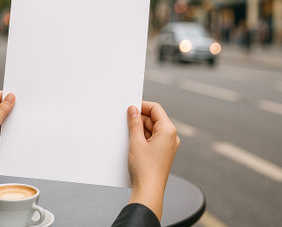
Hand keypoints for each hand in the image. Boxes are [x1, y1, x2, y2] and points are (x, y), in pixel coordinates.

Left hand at [0, 91, 14, 182]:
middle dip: (11, 108)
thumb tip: (10, 97)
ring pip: (5, 116)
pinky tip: (15, 130)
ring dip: (11, 119)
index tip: (18, 99)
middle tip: (20, 110)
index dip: (7, 97)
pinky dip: (11, 127)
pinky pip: (5, 126)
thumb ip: (2, 110)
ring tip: (17, 122)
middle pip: (2, 105)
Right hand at [127, 101, 179, 219]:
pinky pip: (152, 139)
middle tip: (125, 121)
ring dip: (139, 129)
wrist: (148, 190)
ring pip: (152, 129)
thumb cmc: (145, 169)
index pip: (155, 109)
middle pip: (154, 119)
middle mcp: (171, 137)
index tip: (130, 107)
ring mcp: (167, 145)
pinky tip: (132, 142)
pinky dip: (142, 138)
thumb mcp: (136, 141)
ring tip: (128, 135)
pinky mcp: (162, 153)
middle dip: (139, 119)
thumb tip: (133, 109)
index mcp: (168, 130)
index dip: (142, 106)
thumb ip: (134, 122)